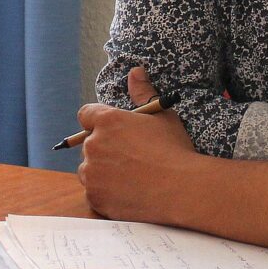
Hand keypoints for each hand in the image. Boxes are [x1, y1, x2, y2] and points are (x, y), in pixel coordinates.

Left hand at [77, 68, 195, 223]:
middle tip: (131, 156)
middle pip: (89, 143)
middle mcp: (94, 145)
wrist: (181, 188)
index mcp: (108, 121)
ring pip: (89, 169)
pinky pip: (94, 192)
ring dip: (102, 171)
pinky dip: (106, 192)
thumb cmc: (174, 148)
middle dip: (105, 148)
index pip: (86, 114)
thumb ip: (144, 93)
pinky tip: (129, 191)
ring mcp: (92, 173)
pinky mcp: (94, 197)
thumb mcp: (162, 116)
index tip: (114, 130)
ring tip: (131, 176)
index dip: (98, 121)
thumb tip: (135, 71)